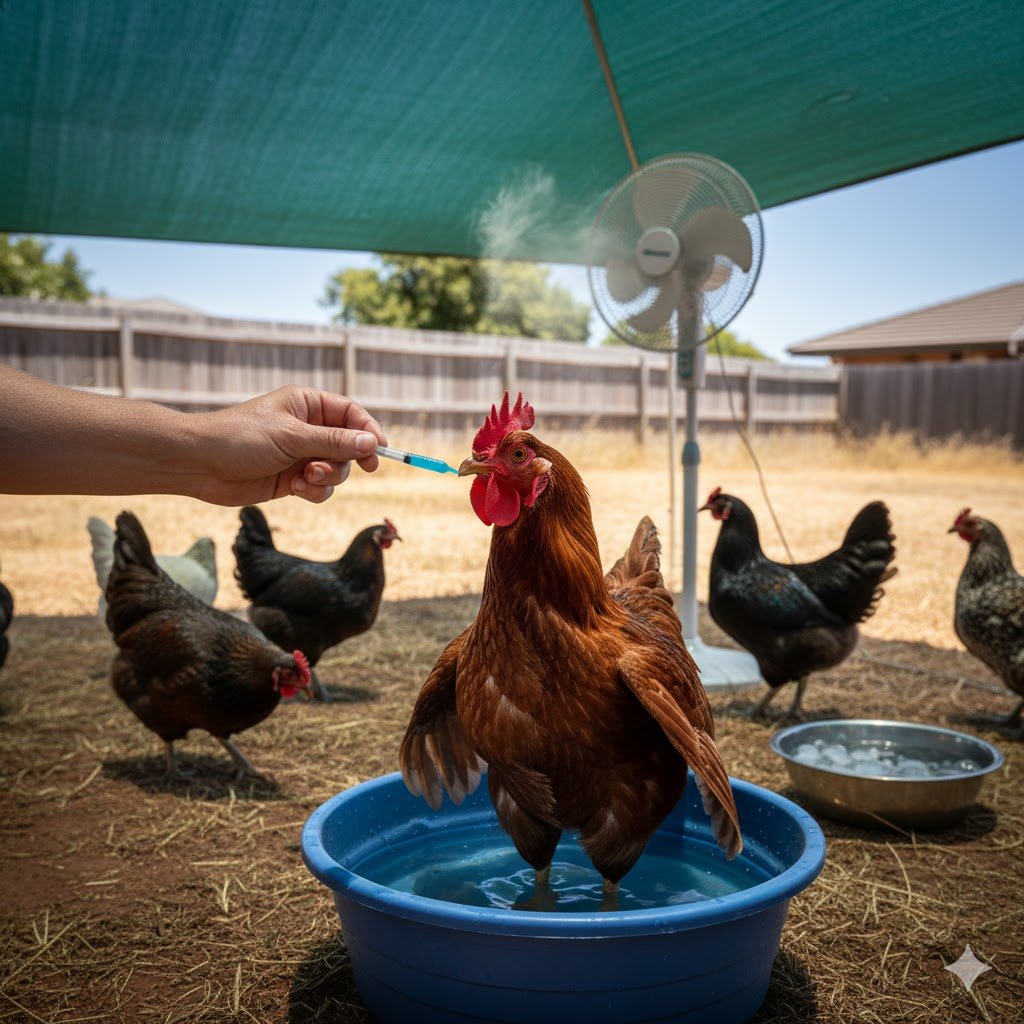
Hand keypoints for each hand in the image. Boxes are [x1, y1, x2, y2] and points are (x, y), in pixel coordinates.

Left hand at [193, 386, 387, 505]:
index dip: (368, 431)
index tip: (380, 450)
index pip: (351, 414)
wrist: (200, 465)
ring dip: (326, 478)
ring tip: (303, 479)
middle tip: (338, 469)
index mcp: (308, 405)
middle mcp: (308, 429)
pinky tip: (294, 489)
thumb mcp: (292, 436)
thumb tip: (372, 443)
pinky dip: (314, 491)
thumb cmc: (240, 438)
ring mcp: (301, 455)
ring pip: (337, 470)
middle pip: (349, 446)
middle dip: (343, 461)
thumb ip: (334, 441)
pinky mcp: (293, 480)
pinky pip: (321, 488)